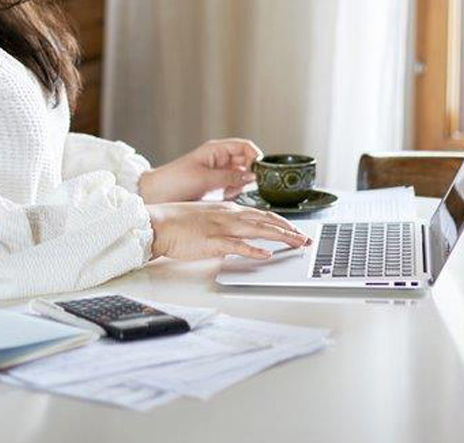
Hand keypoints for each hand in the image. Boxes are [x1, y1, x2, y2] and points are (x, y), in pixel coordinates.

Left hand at [138, 138, 261, 203]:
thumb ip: (230, 177)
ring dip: (240, 184)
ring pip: (242, 176)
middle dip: (249, 173)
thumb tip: (251, 176)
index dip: (255, 155)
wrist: (156, 196)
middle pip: (246, 161)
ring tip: (227, 191)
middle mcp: (220, 161)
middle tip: (246, 184)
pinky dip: (233, 193)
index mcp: (216, 150)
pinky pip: (233, 188)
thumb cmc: (175, 181)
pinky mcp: (216, 189)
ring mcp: (219, 175)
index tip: (259, 169)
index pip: (244, 146)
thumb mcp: (205, 178)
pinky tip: (223, 197)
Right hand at [146, 201, 311, 259]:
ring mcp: (222, 227)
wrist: (158, 223)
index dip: (280, 222)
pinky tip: (267, 255)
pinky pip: (238, 246)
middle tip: (305, 239)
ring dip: (281, 237)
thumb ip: (223, 223)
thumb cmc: (177, 221)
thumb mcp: (206, 216)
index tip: (294, 230)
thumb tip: (235, 234)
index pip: (261, 214)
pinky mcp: (213, 242)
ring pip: (259, 230)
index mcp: (227, 209)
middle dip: (289, 230)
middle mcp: (229, 215)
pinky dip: (254, 251)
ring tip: (297, 244)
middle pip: (266, 221)